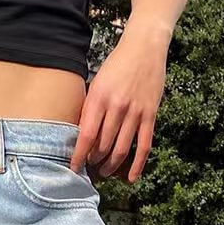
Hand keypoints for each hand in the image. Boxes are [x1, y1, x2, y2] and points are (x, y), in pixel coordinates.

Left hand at [70, 17, 169, 183]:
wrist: (144, 46)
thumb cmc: (117, 65)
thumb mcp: (97, 83)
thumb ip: (90, 109)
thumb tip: (82, 136)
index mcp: (100, 98)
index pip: (86, 136)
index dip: (79, 156)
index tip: (73, 168)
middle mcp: (117, 107)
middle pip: (103, 146)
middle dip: (94, 161)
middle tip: (90, 167)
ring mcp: (135, 112)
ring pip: (121, 149)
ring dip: (111, 165)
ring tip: (104, 172)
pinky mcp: (150, 115)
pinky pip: (144, 146)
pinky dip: (138, 165)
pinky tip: (131, 178)